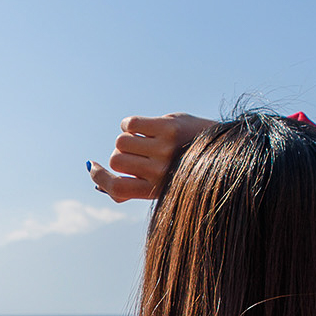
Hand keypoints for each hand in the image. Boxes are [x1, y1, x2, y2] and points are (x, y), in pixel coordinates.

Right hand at [88, 113, 215, 201]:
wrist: (222, 148)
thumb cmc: (185, 167)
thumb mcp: (161, 183)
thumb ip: (134, 187)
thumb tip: (98, 183)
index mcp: (156, 190)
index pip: (117, 189)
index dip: (100, 178)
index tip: (93, 167)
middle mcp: (160, 173)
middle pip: (116, 160)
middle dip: (119, 154)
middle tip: (134, 152)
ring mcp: (164, 149)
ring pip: (121, 141)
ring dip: (127, 138)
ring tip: (143, 140)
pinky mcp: (168, 128)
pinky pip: (131, 124)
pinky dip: (131, 124)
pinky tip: (143, 127)